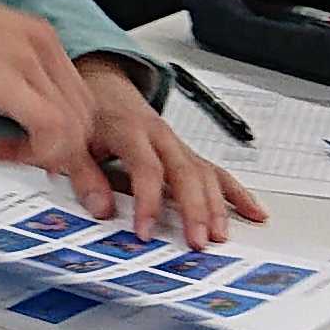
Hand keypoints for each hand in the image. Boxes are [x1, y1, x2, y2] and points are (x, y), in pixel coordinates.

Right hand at [0, 0, 113, 215]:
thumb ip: (3, 72)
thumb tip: (9, 107)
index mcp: (39, 36)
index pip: (79, 96)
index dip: (69, 133)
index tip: (47, 152)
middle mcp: (43, 45)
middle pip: (85, 114)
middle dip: (67, 153)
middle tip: (35, 166)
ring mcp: (28, 60)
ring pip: (75, 126)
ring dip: (50, 156)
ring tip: (12, 158)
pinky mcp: (7, 79)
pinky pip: (51, 128)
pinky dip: (36, 152)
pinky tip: (1, 152)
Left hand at [80, 69, 262, 247]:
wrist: (105, 88)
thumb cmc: (92, 118)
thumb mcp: (75, 141)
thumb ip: (83, 174)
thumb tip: (101, 209)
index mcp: (130, 130)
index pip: (146, 168)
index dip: (147, 201)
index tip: (144, 232)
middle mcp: (161, 137)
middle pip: (185, 173)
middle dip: (193, 210)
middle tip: (196, 242)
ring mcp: (179, 145)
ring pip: (205, 174)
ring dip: (216, 206)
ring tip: (219, 236)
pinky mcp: (189, 154)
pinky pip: (218, 173)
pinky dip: (237, 194)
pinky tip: (254, 212)